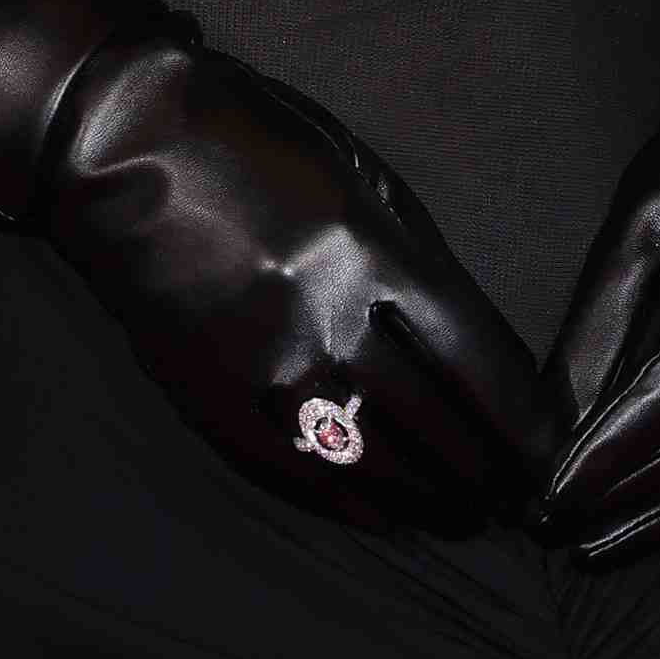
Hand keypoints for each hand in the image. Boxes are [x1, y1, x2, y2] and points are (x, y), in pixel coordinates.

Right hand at [38, 37, 543, 532]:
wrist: (113, 148)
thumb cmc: (249, 140)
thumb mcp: (357, 172)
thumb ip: (414, 258)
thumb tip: (467, 347)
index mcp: (368, 252)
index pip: (474, 365)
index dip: (520, 424)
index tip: (545, 454)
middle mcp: (322, 321)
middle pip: (431, 429)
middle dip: (482, 475)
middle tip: (513, 501)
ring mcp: (260, 369)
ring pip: (366, 465)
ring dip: (424, 501)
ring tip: (460, 518)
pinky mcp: (209, 397)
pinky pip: (293, 472)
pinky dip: (346, 504)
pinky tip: (382, 518)